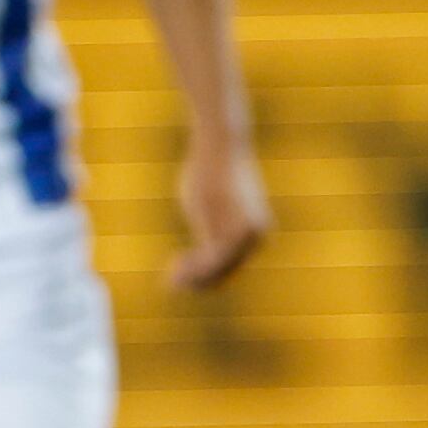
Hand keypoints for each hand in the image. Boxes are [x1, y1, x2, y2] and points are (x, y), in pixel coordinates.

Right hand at [166, 134, 271, 290]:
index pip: (232, 265)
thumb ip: (211, 218)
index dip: (206, 273)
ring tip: (170, 280)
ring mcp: (242, 237)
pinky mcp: (227, 234)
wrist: (220, 146)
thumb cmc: (212, 167)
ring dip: (192, 279)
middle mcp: (255, 238)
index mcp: (257, 231)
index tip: (180, 267)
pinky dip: (191, 272)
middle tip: (171, 281)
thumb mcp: (212, 197)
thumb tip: (203, 225)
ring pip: (216, 272)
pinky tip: (173, 267)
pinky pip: (208, 264)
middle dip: (198, 281)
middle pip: (225, 273)